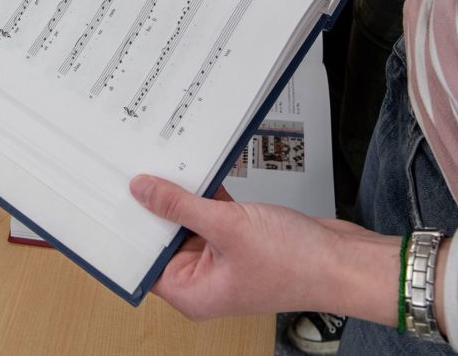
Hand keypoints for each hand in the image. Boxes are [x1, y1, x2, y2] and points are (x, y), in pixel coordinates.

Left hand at [130, 174, 401, 322]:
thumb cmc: (296, 263)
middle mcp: (204, 280)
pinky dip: (208, 194)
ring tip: (166, 163)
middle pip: (164, 240)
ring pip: (189, 223)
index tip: (112, 200)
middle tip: (137, 170)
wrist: (345, 260)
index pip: (144, 263)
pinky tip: (201, 170)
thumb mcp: (227, 226)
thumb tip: (143, 192)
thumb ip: (181, 206)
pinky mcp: (241, 240)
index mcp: (192, 293)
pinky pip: (213, 214)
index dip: (129, 232)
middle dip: (156, 207)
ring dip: (184, 197)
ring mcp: (224, 259)